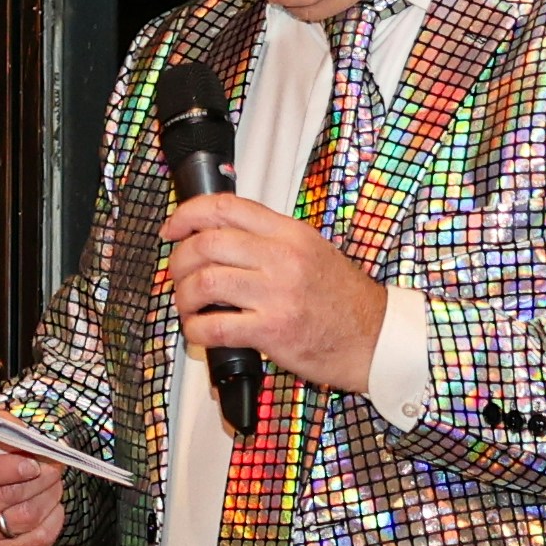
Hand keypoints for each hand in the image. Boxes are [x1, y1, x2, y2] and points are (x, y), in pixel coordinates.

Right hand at [0, 440, 66, 545]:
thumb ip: (5, 430)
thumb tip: (36, 441)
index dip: (5, 469)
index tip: (32, 463)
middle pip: (5, 497)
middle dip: (41, 479)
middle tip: (55, 466)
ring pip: (25, 519)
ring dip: (49, 497)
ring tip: (55, 483)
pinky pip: (35, 541)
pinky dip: (52, 522)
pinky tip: (52, 507)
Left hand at [163, 191, 385, 390]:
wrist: (372, 337)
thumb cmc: (343, 300)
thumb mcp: (311, 251)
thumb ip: (269, 240)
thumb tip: (219, 236)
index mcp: (289, 234)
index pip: (227, 207)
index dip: (188, 214)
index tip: (172, 228)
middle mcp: (282, 258)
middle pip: (207, 243)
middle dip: (179, 260)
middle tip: (179, 275)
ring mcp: (276, 294)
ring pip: (204, 282)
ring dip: (183, 296)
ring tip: (189, 306)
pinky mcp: (272, 330)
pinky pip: (215, 326)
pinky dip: (195, 329)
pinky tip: (199, 331)